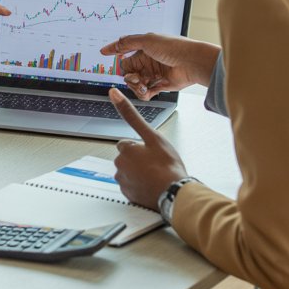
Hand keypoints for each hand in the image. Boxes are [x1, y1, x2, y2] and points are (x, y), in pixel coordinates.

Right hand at [99, 33, 220, 100]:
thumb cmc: (173, 48)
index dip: (117, 58)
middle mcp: (148, 62)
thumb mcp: (147, 40)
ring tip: (144, 85)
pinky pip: (145, 93)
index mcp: (144, 49)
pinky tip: (148, 90)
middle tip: (136, 77)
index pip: (124, 57)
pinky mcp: (160, 86)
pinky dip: (144, 93)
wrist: (192, 63)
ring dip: (137, 86)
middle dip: (129, 77)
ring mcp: (154, 74)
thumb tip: (110, 46)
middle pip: (128, 73)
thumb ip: (127, 43)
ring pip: (135, 84)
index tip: (104, 56)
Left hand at [109, 88, 188, 209]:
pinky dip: (141, 185)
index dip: (141, 147)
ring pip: (130, 172)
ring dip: (140, 172)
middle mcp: (120, 166)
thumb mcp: (152, 136)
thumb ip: (131, 115)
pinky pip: (133, 186)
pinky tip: (153, 185)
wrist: (175, 193)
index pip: (127, 144)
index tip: (152, 153)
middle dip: (139, 160)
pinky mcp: (129, 196)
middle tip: (156, 164)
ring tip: (156, 175)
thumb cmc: (167, 166)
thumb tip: (113, 93)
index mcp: (125, 151)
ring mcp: (124, 182)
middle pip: (128, 158)